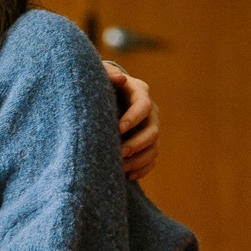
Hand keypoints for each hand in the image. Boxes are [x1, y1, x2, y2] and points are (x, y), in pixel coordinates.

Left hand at [103, 61, 158, 182]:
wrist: (98, 96)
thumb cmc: (96, 83)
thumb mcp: (99, 75)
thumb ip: (107, 74)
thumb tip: (121, 79)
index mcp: (139, 92)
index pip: (144, 106)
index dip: (133, 118)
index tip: (118, 129)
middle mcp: (150, 112)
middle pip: (153, 131)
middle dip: (137, 144)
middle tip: (119, 153)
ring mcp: (150, 128)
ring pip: (154, 149)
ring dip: (138, 160)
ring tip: (120, 168)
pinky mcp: (147, 144)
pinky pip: (151, 160)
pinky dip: (141, 169)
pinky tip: (127, 176)